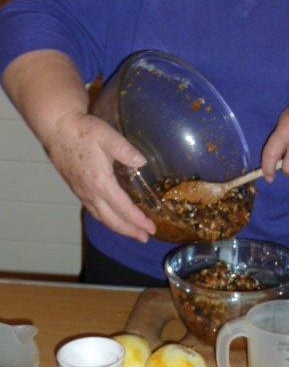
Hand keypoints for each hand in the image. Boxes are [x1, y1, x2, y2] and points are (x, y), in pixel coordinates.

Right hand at [44, 112, 155, 241]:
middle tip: (145, 238)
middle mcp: (90, 193)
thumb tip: (142, 162)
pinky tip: (112, 216)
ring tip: (133, 232)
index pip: (122, 208)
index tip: (151, 228)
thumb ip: (125, 150)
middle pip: (112, 220)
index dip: (137, 220)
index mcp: (100, 182)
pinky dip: (106, 219)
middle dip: (129, 231)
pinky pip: (94, 211)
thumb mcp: (107, 136)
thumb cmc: (83, 131)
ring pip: (102, 217)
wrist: (57, 129)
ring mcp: (82, 192)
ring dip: (118, 227)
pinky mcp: (77, 189)